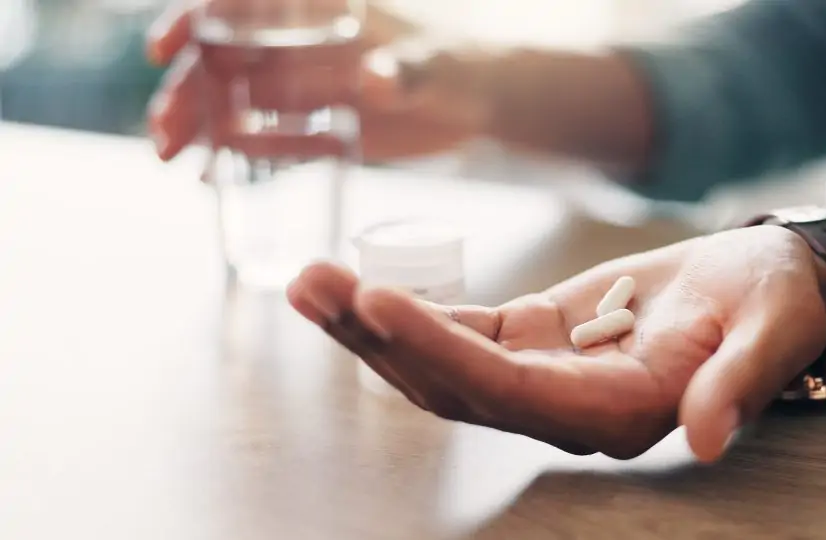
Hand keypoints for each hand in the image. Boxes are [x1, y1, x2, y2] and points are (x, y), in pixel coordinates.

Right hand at [146, 1, 484, 161]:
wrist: (484, 101)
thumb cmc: (462, 64)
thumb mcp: (438, 64)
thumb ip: (407, 69)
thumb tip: (374, 75)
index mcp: (320, 11)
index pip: (242, 4)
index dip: (193, 20)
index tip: (164, 50)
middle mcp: (303, 46)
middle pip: (226, 60)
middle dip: (187, 91)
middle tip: (164, 136)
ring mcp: (309, 88)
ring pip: (240, 101)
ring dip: (201, 125)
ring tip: (173, 158)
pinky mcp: (322, 128)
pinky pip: (273, 141)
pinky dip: (242, 155)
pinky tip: (209, 176)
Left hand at [286, 225, 825, 462]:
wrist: (767, 285)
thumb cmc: (775, 303)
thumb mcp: (770, 332)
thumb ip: (738, 384)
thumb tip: (706, 438)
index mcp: (620, 412)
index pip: (514, 394)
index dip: (444, 353)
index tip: (380, 303)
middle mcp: (568, 406)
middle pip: (456, 386)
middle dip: (381, 339)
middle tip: (311, 284)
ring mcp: (544, 374)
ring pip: (445, 361)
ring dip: (378, 326)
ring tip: (311, 281)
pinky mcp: (535, 340)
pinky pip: (463, 331)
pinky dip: (412, 310)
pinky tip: (361, 289)